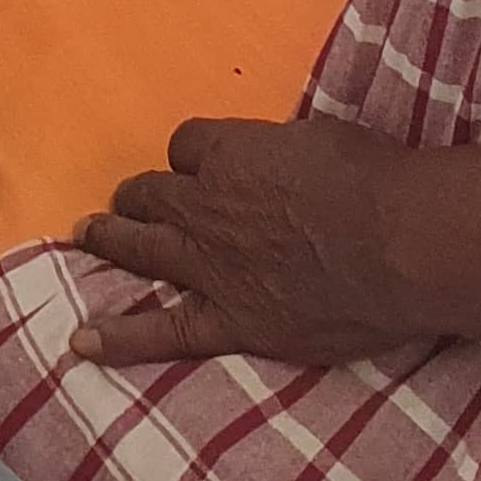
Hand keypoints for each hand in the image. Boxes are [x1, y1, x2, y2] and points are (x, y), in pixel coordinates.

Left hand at [70, 115, 423, 369]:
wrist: (398, 244)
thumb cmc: (372, 178)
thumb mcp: (320, 138)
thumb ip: (284, 152)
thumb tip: (281, 163)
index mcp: (230, 152)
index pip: (186, 145)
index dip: (191, 155)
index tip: (197, 163)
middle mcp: (205, 206)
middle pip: (153, 194)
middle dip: (136, 196)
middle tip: (123, 202)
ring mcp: (210, 267)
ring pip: (143, 249)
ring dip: (110, 241)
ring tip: (87, 238)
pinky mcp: (227, 321)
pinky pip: (162, 330)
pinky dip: (119, 337)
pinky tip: (82, 342)